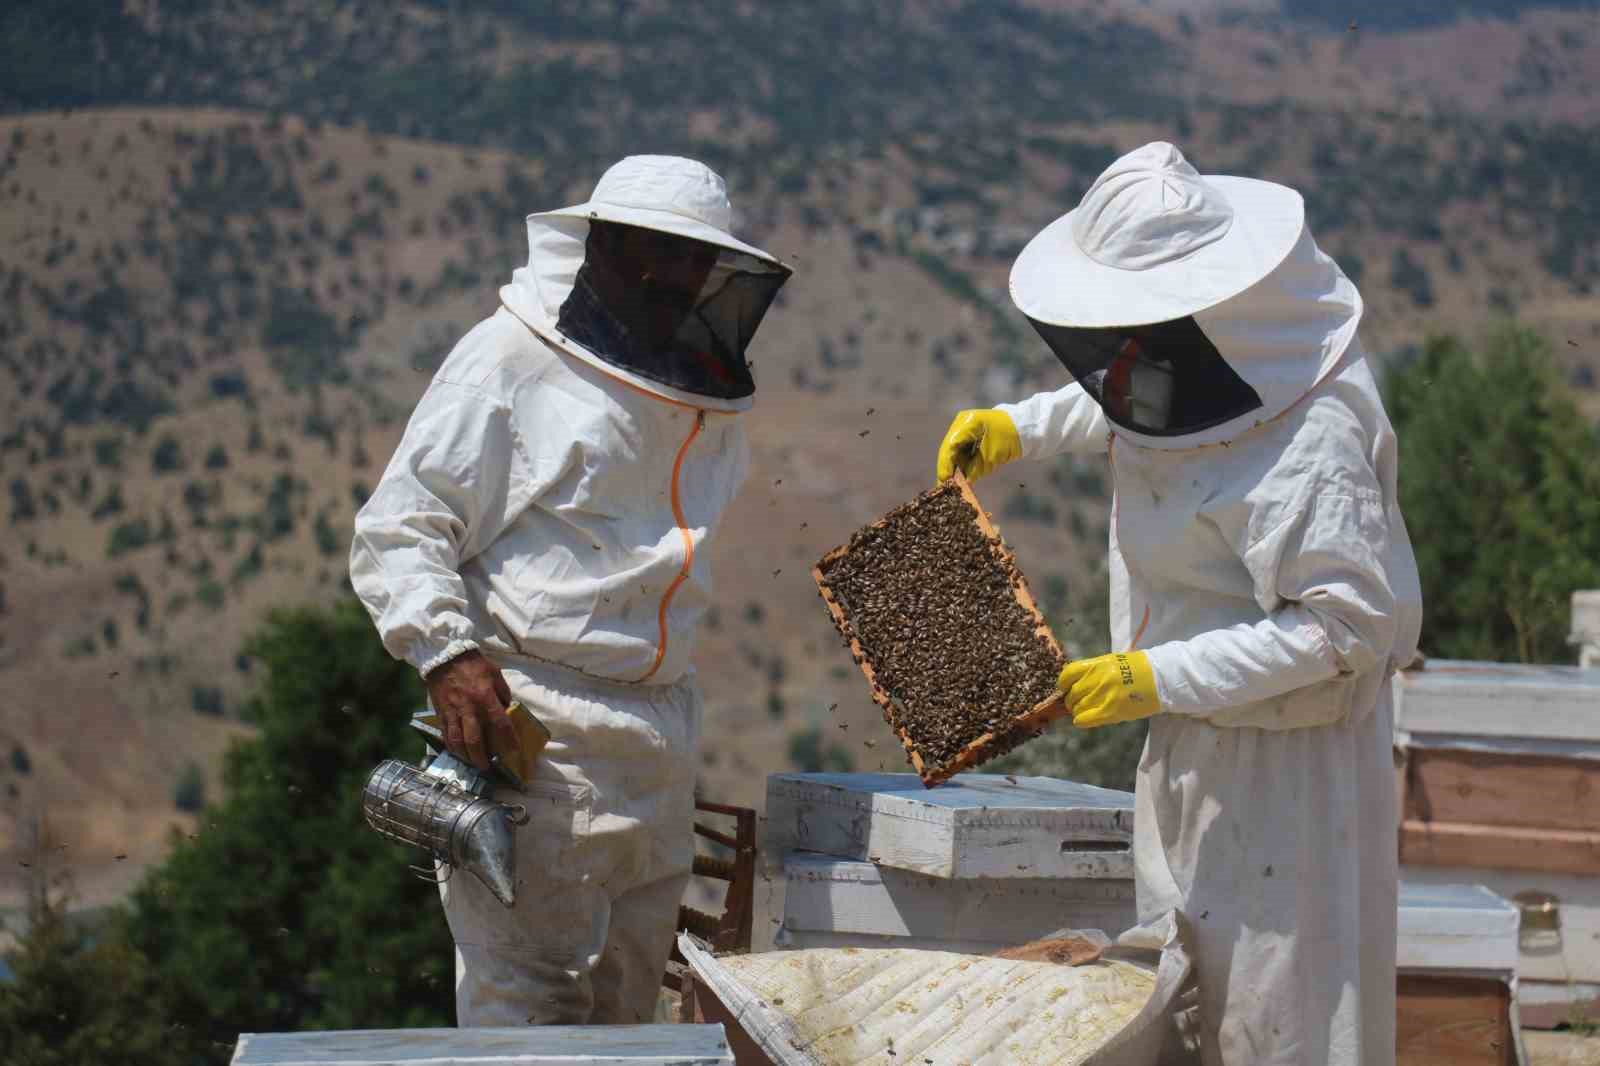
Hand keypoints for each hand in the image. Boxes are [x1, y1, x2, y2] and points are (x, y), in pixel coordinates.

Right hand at [425, 650, 519, 771]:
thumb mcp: (495, 673)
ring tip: (472, 764)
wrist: (444, 656)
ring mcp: (453, 712)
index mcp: (485, 697)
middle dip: (481, 757)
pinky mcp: (441, 713)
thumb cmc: (473, 664)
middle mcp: (469, 708)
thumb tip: (508, 708)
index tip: (514, 751)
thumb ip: (503, 692)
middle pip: (475, 739)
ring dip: (465, 756)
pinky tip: (457, 753)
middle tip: (487, 767)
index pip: (500, 723)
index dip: (508, 740)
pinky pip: (445, 734)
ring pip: (457, 741)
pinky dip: (451, 747)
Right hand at [935, 409, 1021, 482]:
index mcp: (966, 423)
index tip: (944, 480)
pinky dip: (964, 463)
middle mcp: (962, 425)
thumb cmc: (1010, 437)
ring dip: (956, 466)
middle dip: (949, 467)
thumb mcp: (991, 455)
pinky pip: (964, 451)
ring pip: (956, 451)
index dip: (946, 464)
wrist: (1027, 428)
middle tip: (945, 485)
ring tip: (954, 483)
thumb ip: (974, 468)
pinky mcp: (973, 436)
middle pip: (950, 448)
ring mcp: (967, 430)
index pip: (950, 446)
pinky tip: (963, 475)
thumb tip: (963, 482)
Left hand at [1057, 651, 1160, 728]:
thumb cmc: (1139, 669)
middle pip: (1072, 694)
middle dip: (1072, 701)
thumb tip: (1075, 686)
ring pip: (1078, 707)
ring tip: (1086, 712)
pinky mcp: (1112, 710)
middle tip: (1078, 704)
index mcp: (1098, 663)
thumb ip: (1094, 672)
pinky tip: (1083, 720)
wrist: (1162, 678)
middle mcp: (1099, 678)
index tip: (1065, 689)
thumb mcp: (1113, 662)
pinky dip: (1081, 721)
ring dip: (1078, 711)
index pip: (1068, 673)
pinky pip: (1086, 718)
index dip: (1063, 684)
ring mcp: (1105, 694)